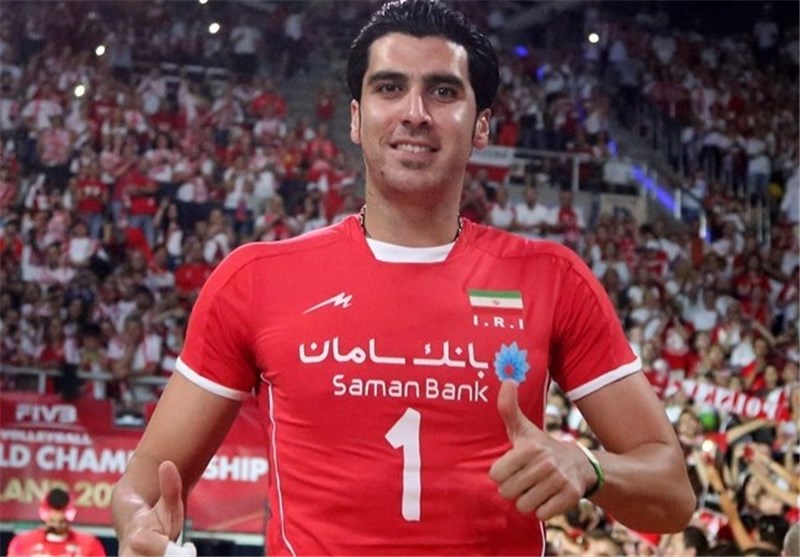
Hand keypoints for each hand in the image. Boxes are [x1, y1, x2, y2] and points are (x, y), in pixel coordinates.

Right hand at [120, 461, 185, 555]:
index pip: (154, 546)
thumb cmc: (155, 517)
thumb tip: (168, 463)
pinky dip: (172, 556)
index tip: (186, 546)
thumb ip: (170, 486)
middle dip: (173, 554)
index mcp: (135, 540)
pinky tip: (175, 553)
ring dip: (172, 554)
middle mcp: (129, 556)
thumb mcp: (168, 502)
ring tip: (177, 551)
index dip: (171, 548)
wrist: (133, 530)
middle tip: (183, 549)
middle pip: (160, 556)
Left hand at [489, 380, 593, 519]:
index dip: (501, 474)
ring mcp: (559, 480)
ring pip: (523, 506)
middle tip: (524, 479)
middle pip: (507, 492)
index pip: (495, 474)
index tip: (512, 467)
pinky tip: (547, 497)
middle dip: (513, 489)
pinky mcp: (571, 496)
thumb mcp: (522, 428)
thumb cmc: (540, 448)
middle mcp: (545, 462)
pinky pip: (541, 515)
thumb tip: (507, 380)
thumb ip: (508, 407)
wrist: (579, 464)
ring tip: (535, 488)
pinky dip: (542, 510)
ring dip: (527, 500)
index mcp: (529, 446)